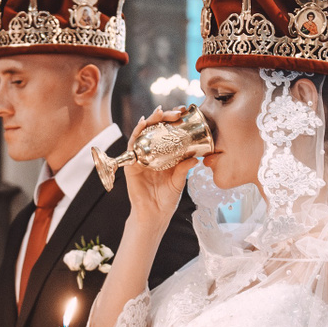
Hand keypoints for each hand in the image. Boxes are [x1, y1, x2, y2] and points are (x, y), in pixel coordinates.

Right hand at [122, 107, 199, 229]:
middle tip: (174, 112)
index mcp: (164, 156)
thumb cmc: (167, 200)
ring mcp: (140, 157)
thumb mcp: (179, 182)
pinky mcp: (131, 163)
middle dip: (164, 118)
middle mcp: (151, 154)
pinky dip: (137, 132)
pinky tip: (142, 123)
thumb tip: (196, 157)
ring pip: (144, 133)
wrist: (154, 215)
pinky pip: (132, 145)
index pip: (168, 134)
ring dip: (151, 120)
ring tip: (159, 112)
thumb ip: (184, 169)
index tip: (184, 113)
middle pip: (156, 130)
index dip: (174, 122)